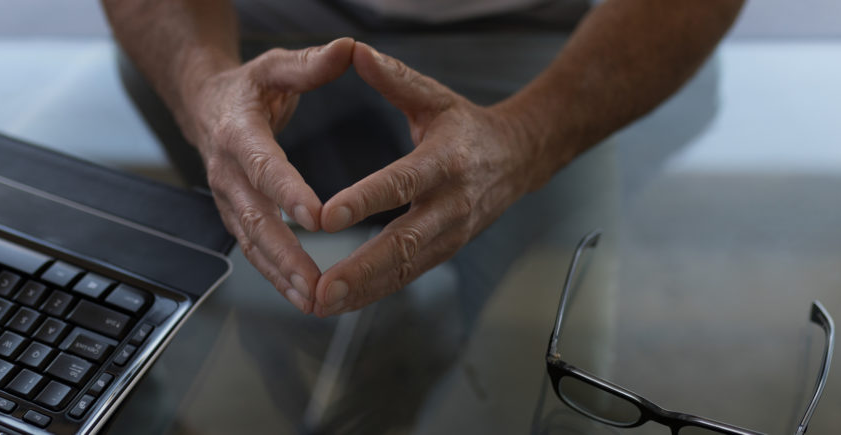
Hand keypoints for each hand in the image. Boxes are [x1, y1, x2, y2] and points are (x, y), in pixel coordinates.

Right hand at [185, 37, 355, 313]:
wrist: (204, 106)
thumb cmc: (247, 88)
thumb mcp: (275, 66)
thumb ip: (310, 63)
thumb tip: (348, 49)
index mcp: (239, 133)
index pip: (264, 165)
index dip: (287, 191)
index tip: (316, 216)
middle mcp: (228, 172)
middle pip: (255, 218)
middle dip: (286, 253)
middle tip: (315, 281)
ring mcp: (229, 200)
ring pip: (252, 244)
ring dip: (281, 275)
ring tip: (313, 300)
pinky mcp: (235, 216)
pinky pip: (253, 252)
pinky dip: (275, 277)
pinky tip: (301, 297)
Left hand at [313, 42, 551, 316]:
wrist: (519, 158)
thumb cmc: (467, 126)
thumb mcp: (434, 96)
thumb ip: (394, 78)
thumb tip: (355, 51)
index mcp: (445, 161)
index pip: (401, 184)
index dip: (365, 201)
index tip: (326, 216)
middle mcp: (450, 205)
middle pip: (402, 242)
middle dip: (360, 269)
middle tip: (321, 288)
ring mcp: (450, 234)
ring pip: (404, 269)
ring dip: (362, 290)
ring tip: (321, 303)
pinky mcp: (445, 251)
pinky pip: (407, 276)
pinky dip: (374, 293)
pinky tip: (342, 304)